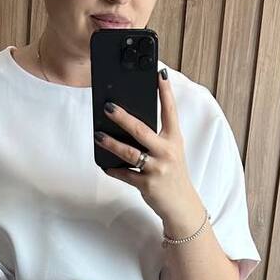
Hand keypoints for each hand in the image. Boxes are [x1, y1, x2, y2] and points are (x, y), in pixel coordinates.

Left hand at [94, 69, 205, 231]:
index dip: (165, 91)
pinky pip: (125, 175)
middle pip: (141, 130)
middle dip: (123, 117)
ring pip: (129, 153)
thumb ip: (156, 139)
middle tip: (108, 107)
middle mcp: (167, 152)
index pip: (170, 111)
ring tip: (98, 135)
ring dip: (111, 143)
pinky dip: (114, 170)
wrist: (182, 206)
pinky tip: (105, 165)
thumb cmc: (173, 175)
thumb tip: (128, 124)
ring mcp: (157, 168)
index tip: (159, 74)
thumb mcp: (171, 153)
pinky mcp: (147, 184)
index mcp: (174, 140)